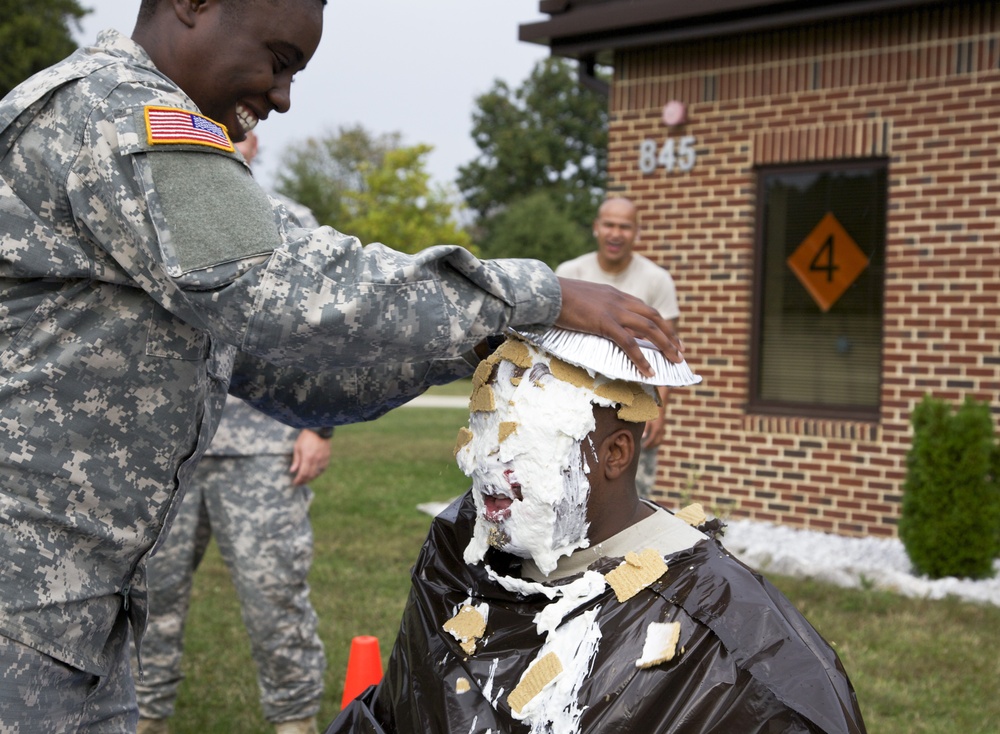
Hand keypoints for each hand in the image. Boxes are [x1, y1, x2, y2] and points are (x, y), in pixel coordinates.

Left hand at [289, 429, 332, 484]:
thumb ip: (296, 460)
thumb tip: (292, 471)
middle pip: (310, 476)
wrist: (319, 430)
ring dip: (310, 478)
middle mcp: (316, 460)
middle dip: (304, 481)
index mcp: (308, 458)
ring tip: (305, 480)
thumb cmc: (306, 437)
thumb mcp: (297, 447)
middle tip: (299, 483)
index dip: (299, 480)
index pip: (303, 474)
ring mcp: (323, 459)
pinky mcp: (327, 458)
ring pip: (317, 474)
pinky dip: (317, 473)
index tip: (294, 483)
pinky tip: (313, 474)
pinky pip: (322, 469)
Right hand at [556, 278, 684, 375]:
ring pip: (649, 329)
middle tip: (680, 352)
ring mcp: (613, 311)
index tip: (669, 336)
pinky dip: (641, 358)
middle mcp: (619, 300)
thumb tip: (598, 322)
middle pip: (654, 317)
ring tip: (675, 362)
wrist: (547, 291)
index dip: (660, 323)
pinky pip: (629, 343)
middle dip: (670, 335)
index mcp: (615, 294)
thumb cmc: (558, 297)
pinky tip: (649, 372)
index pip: (645, 309)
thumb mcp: (584, 299)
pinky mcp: (604, 323)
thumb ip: (596, 308)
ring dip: (665, 346)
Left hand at [641, 412, 665, 449]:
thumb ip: (645, 429)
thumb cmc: (651, 415)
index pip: (652, 440)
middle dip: (651, 446)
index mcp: (656, 429)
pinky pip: (660, 438)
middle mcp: (660, 431)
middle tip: (645, 448)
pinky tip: (652, 442)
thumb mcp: (647, 422)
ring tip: (649, 446)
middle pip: (656, 442)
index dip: (648, 444)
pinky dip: (657, 441)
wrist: (659, 410)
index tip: (643, 447)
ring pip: (660, 440)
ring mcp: (662, 431)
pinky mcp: (662, 429)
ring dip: (654, 444)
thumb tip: (643, 437)